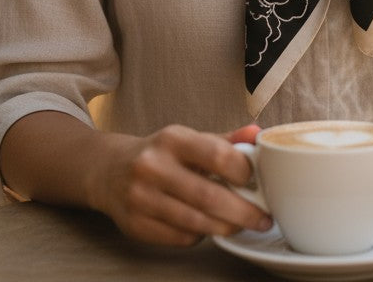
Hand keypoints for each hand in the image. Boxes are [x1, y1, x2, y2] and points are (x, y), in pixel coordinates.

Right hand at [91, 123, 270, 246]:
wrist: (109, 171)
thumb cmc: (161, 154)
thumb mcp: (190, 139)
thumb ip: (225, 140)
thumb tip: (258, 134)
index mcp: (172, 139)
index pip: (216, 154)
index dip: (242, 170)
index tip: (254, 179)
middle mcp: (153, 167)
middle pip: (209, 196)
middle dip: (243, 211)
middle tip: (263, 218)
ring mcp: (141, 198)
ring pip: (196, 222)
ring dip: (226, 227)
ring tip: (242, 225)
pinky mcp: (135, 225)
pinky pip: (181, 238)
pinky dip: (201, 235)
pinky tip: (207, 226)